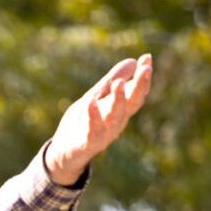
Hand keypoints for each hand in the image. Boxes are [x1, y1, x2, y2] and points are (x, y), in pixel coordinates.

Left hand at [45, 54, 153, 185]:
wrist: (63, 152)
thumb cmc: (82, 124)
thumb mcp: (95, 97)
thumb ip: (110, 82)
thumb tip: (132, 61)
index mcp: (120, 111)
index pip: (136, 93)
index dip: (143, 78)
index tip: (147, 58)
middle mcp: (116, 122)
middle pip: (132, 104)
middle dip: (140, 86)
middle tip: (145, 68)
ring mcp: (103, 134)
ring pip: (116, 117)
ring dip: (118, 100)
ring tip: (118, 83)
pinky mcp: (87, 143)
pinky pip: (93, 132)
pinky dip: (93, 117)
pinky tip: (90, 103)